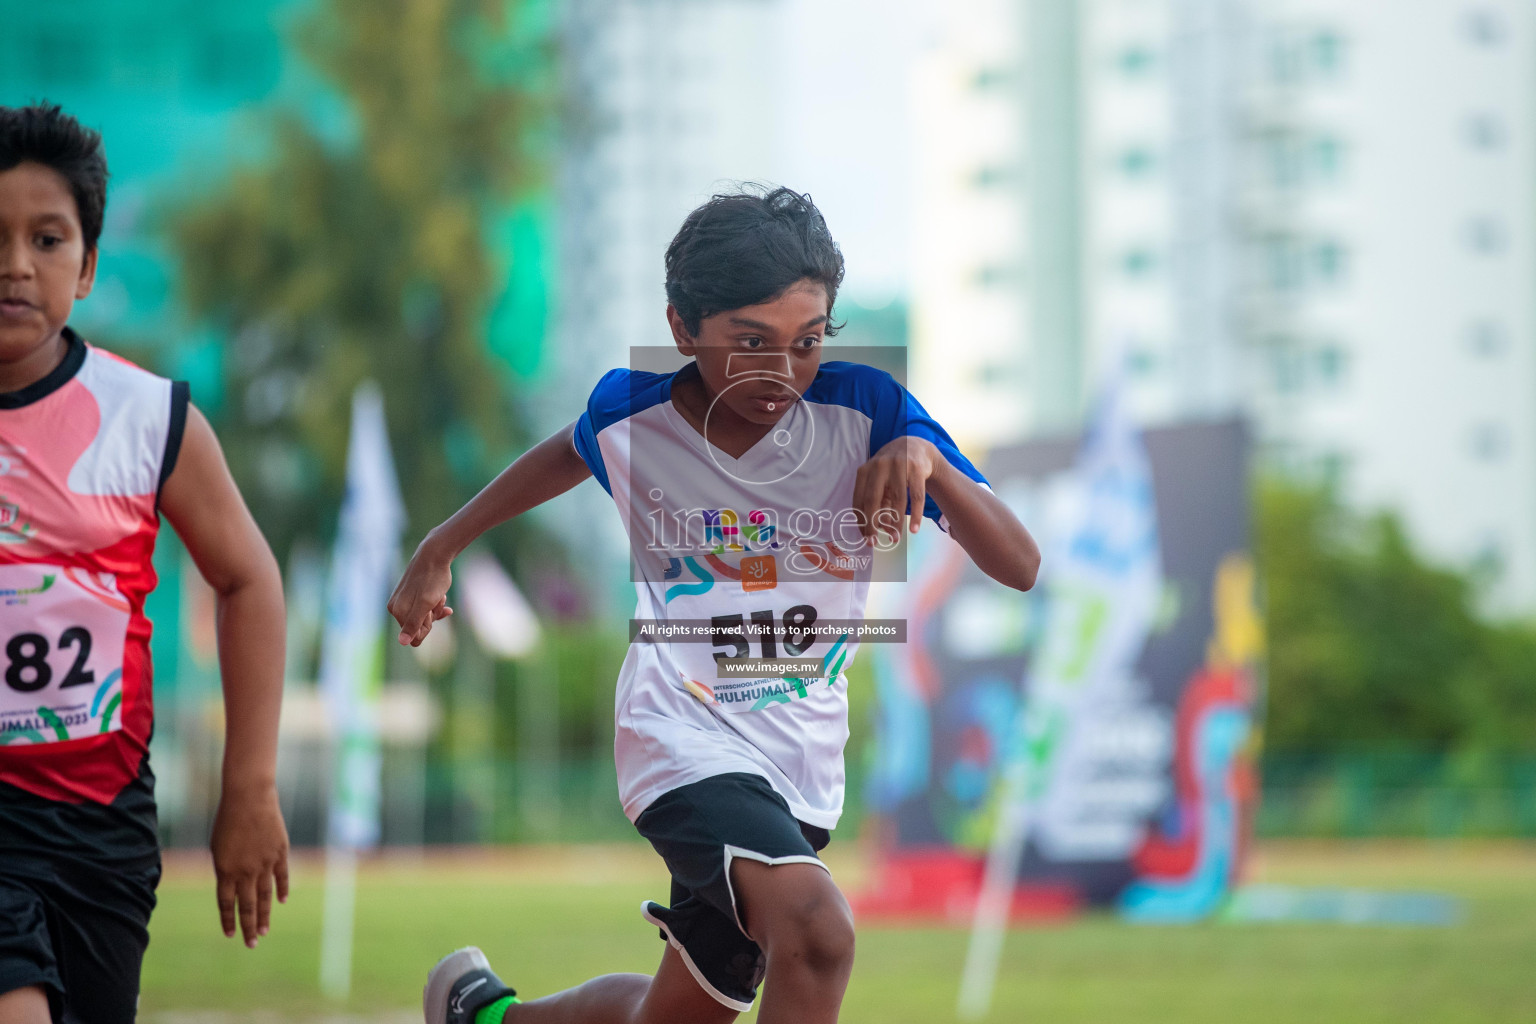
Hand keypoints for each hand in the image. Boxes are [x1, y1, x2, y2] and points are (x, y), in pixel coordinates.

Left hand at [210, 783, 289, 947]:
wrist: (249, 798)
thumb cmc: (228, 819)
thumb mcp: (218, 846)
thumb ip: (226, 868)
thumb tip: (234, 885)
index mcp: (225, 871)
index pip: (226, 903)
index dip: (228, 920)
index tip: (230, 935)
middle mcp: (245, 871)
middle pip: (247, 906)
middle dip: (248, 927)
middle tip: (251, 944)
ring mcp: (265, 863)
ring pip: (265, 897)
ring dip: (264, 916)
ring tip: (264, 932)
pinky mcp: (280, 853)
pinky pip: (282, 877)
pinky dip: (282, 890)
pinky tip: (281, 902)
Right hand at [388, 538, 454, 645]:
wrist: (435, 554)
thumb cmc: (433, 579)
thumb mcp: (426, 604)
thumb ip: (414, 623)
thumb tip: (402, 642)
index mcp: (396, 611)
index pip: (414, 637)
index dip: (427, 627)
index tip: (431, 612)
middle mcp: (395, 607)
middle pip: (418, 627)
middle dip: (432, 617)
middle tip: (437, 601)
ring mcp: (402, 600)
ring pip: (422, 617)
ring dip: (434, 609)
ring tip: (439, 596)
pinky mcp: (409, 594)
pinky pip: (423, 608)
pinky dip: (434, 604)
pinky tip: (442, 596)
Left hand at [852, 436, 942, 543]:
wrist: (915, 446)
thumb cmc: (893, 470)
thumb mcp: (880, 481)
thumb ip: (879, 502)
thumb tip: (879, 528)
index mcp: (865, 470)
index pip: (858, 500)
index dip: (860, 521)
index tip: (865, 537)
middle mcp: (879, 466)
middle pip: (872, 500)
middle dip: (872, 524)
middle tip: (874, 543)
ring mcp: (899, 465)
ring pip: (897, 500)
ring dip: (896, 523)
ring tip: (896, 539)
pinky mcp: (917, 468)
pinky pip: (916, 496)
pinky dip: (915, 515)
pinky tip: (914, 529)